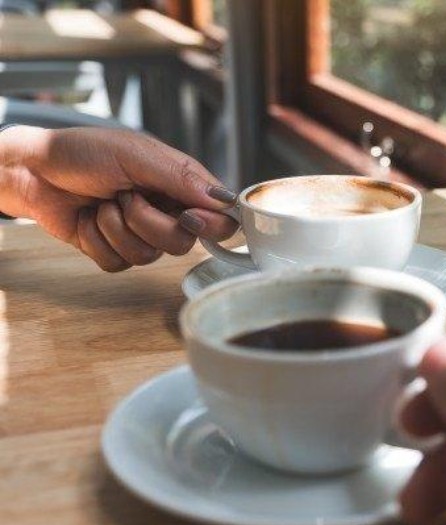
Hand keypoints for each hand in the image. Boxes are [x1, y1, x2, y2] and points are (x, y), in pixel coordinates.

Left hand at [0, 126, 237, 270]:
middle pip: (184, 243)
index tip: (188, 216)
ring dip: (116, 228)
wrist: (32, 170)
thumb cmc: (83, 152)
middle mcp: (166, 211)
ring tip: (102, 203)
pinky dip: (97, 240)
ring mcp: (140, 233)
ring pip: (150, 256)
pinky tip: (88, 219)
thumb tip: (225, 199)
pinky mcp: (114, 251)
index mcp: (180, 185)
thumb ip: (182, 178)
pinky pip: (119, 264)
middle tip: (126, 197)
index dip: (211, 225)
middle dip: (148, 222)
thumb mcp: (137, 155)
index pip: (220, 218)